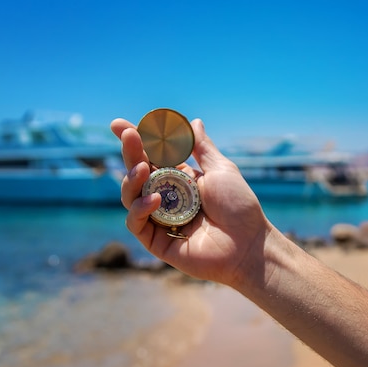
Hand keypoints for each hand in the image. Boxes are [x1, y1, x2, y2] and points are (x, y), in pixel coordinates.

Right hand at [110, 118, 271, 286]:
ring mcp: (160, 219)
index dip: (137, 141)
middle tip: (128, 136)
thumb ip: (203, 148)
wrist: (248, 244)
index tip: (119, 124)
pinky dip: (139, 208)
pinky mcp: (156, 241)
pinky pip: (136, 223)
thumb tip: (194, 122)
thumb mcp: (221, 170)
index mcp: (181, 179)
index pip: (152, 157)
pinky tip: (152, 199)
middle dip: (131, 153)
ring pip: (131, 196)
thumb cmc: (239, 207)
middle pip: (139, 173)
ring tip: (142, 168)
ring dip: (132, 179)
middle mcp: (167, 197)